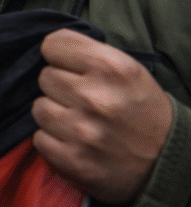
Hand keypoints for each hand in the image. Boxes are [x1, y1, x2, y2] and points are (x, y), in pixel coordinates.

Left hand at [32, 28, 171, 204]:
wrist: (167, 159)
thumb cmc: (141, 108)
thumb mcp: (127, 68)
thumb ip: (86, 53)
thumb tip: (47, 47)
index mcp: (111, 68)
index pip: (52, 45)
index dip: (60, 56)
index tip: (71, 67)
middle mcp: (96, 98)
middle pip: (45, 77)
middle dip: (61, 86)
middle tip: (83, 99)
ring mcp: (83, 132)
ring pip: (39, 108)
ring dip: (55, 114)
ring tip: (79, 120)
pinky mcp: (73, 160)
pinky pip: (39, 138)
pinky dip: (53, 140)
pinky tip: (74, 140)